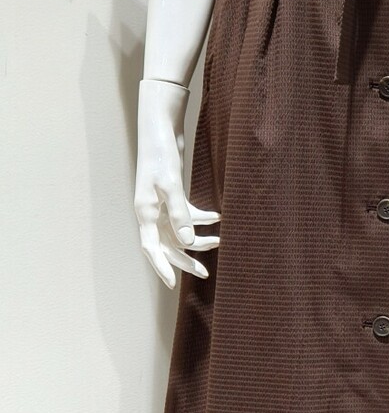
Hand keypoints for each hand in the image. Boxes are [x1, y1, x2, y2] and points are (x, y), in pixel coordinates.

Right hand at [134, 78, 220, 288]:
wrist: (160, 128)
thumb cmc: (160, 155)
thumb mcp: (170, 185)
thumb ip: (180, 214)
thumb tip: (188, 242)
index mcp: (145, 213)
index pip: (151, 248)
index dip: (161, 267)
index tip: (173, 284)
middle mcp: (151, 212)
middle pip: (167, 245)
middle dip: (185, 259)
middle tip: (204, 273)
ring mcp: (161, 204)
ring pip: (179, 231)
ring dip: (198, 238)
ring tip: (219, 242)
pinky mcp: (173, 195)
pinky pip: (186, 214)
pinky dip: (201, 217)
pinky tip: (217, 217)